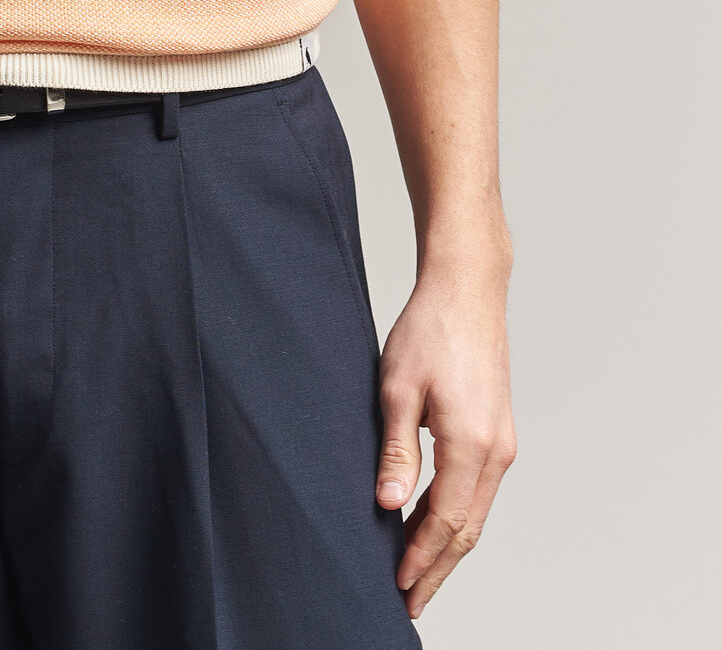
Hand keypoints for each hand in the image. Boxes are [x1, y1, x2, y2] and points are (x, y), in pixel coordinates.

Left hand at [374, 260, 516, 619]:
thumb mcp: (397, 390)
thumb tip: (389, 505)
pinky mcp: (499, 431)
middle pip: (468, 529)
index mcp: (471, 444)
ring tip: (419, 574)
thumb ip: (396, 451)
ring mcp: (502, 442)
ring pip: (476, 512)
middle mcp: (496, 450)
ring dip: (448, 546)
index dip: (422, 558)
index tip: (399, 587)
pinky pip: (479, 489)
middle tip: (411, 601)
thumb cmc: (428, 330)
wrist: (466, 290)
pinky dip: (458, 516)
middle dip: (438, 568)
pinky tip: (435, 524)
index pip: (447, 522)